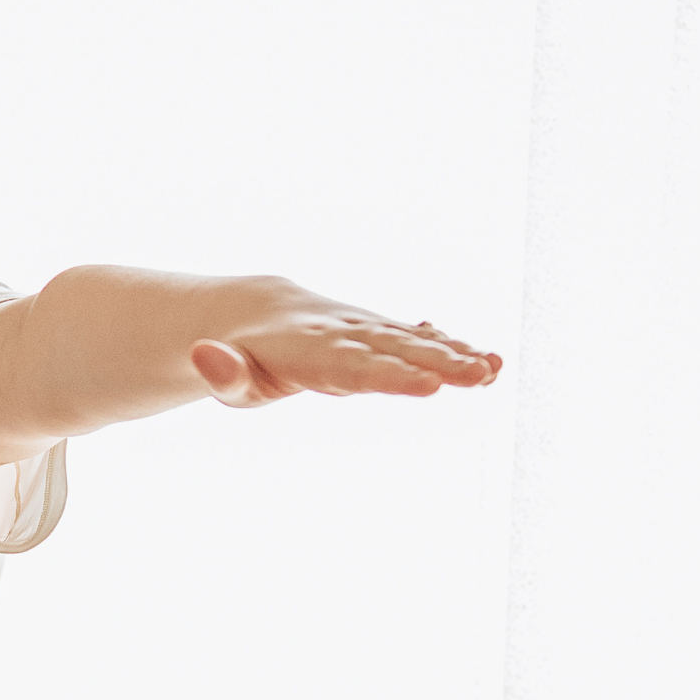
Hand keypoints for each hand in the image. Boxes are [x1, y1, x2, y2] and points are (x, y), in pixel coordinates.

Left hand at [190, 287, 500, 406]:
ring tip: (494, 371)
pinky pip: (420, 339)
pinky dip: (453, 347)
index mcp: (308, 349)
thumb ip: (221, 373)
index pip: (353, 366)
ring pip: (413, 341)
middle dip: (437, 363)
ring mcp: (366, 330)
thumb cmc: (241, 357)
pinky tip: (491, 364)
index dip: (390, 375)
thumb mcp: (226, 375)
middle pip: (394, 351)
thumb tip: (204, 356)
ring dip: (455, 354)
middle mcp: (344, 333)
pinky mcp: (381, 332)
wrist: (260, 312)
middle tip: (478, 377)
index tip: (428, 387)